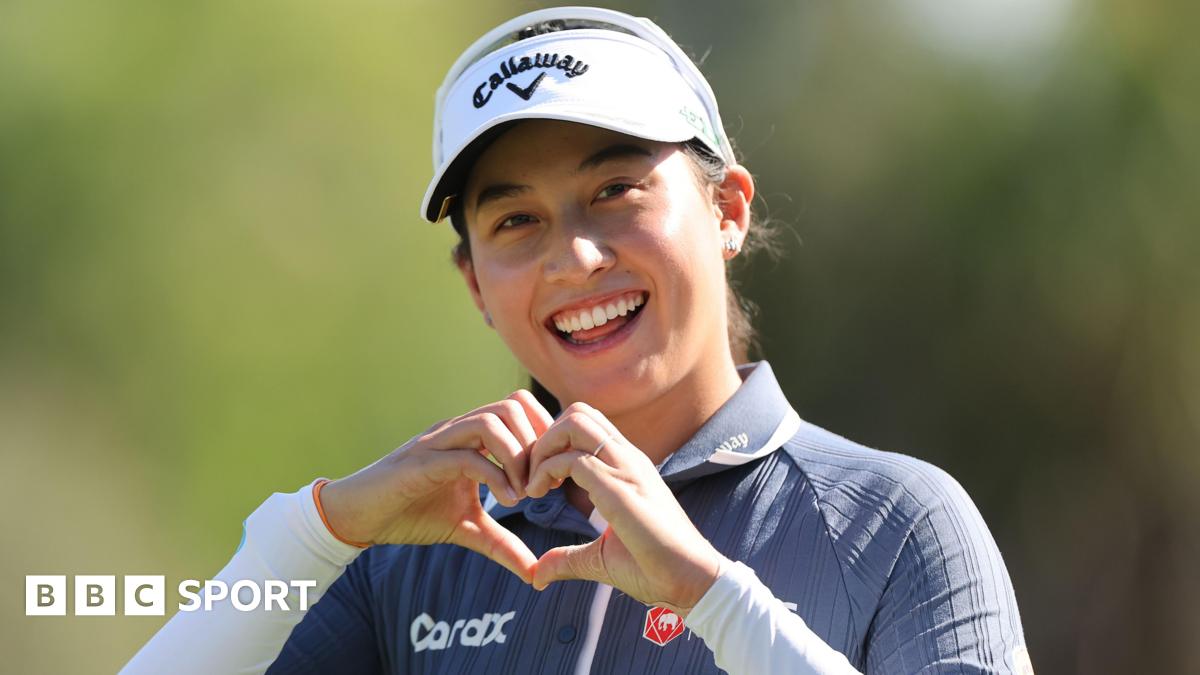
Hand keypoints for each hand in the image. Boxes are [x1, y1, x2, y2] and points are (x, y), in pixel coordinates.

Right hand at [319, 390, 553, 583]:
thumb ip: (501, 544)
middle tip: (543, 486)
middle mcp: (457, 430)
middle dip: (536, 444)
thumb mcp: (467, 529)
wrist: (358, 516)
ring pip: (491, 421)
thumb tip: (534, 572)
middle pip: (512, 405)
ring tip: (524, 494)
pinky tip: (507, 501)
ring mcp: (439, 442)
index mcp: (471, 437)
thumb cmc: (410, 513)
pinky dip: (495, 475)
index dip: (543, 437)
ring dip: (518, 456)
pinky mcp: (422, 462)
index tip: (552, 479)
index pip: (519, 408)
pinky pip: (466, 456)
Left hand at [525, 402, 727, 615]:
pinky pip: (572, 459)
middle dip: (544, 436)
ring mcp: (625, 468)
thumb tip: (538, 574)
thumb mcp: (601, 557)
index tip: (544, 478)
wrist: (690, 580)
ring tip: (535, 484)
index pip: (588, 426)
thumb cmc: (654, 568)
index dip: (556, 443)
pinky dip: (545, 471)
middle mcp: (627, 458)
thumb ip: (568, 558)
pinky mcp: (618, 488)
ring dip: (543, 447)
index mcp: (628, 467)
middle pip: (578, 412)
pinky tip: (540, 495)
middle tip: (533, 475)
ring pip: (574, 423)